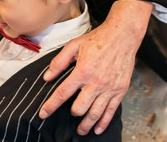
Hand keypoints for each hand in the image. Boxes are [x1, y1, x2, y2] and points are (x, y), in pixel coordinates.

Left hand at [39, 0, 151, 134]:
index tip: (44, 114)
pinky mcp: (119, 90)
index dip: (51, 106)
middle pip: (79, 108)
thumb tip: (47, 77)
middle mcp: (96, 83)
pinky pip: (110, 111)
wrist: (123, 36)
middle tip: (71, 112)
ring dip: (86, 125)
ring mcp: (109, 88)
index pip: (63, 93)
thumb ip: (59, 62)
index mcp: (82, 71)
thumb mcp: (74, 45)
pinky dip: (103, 123)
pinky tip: (97, 128)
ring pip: (95, 114)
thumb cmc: (99, 39)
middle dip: (73, 113)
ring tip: (81, 130)